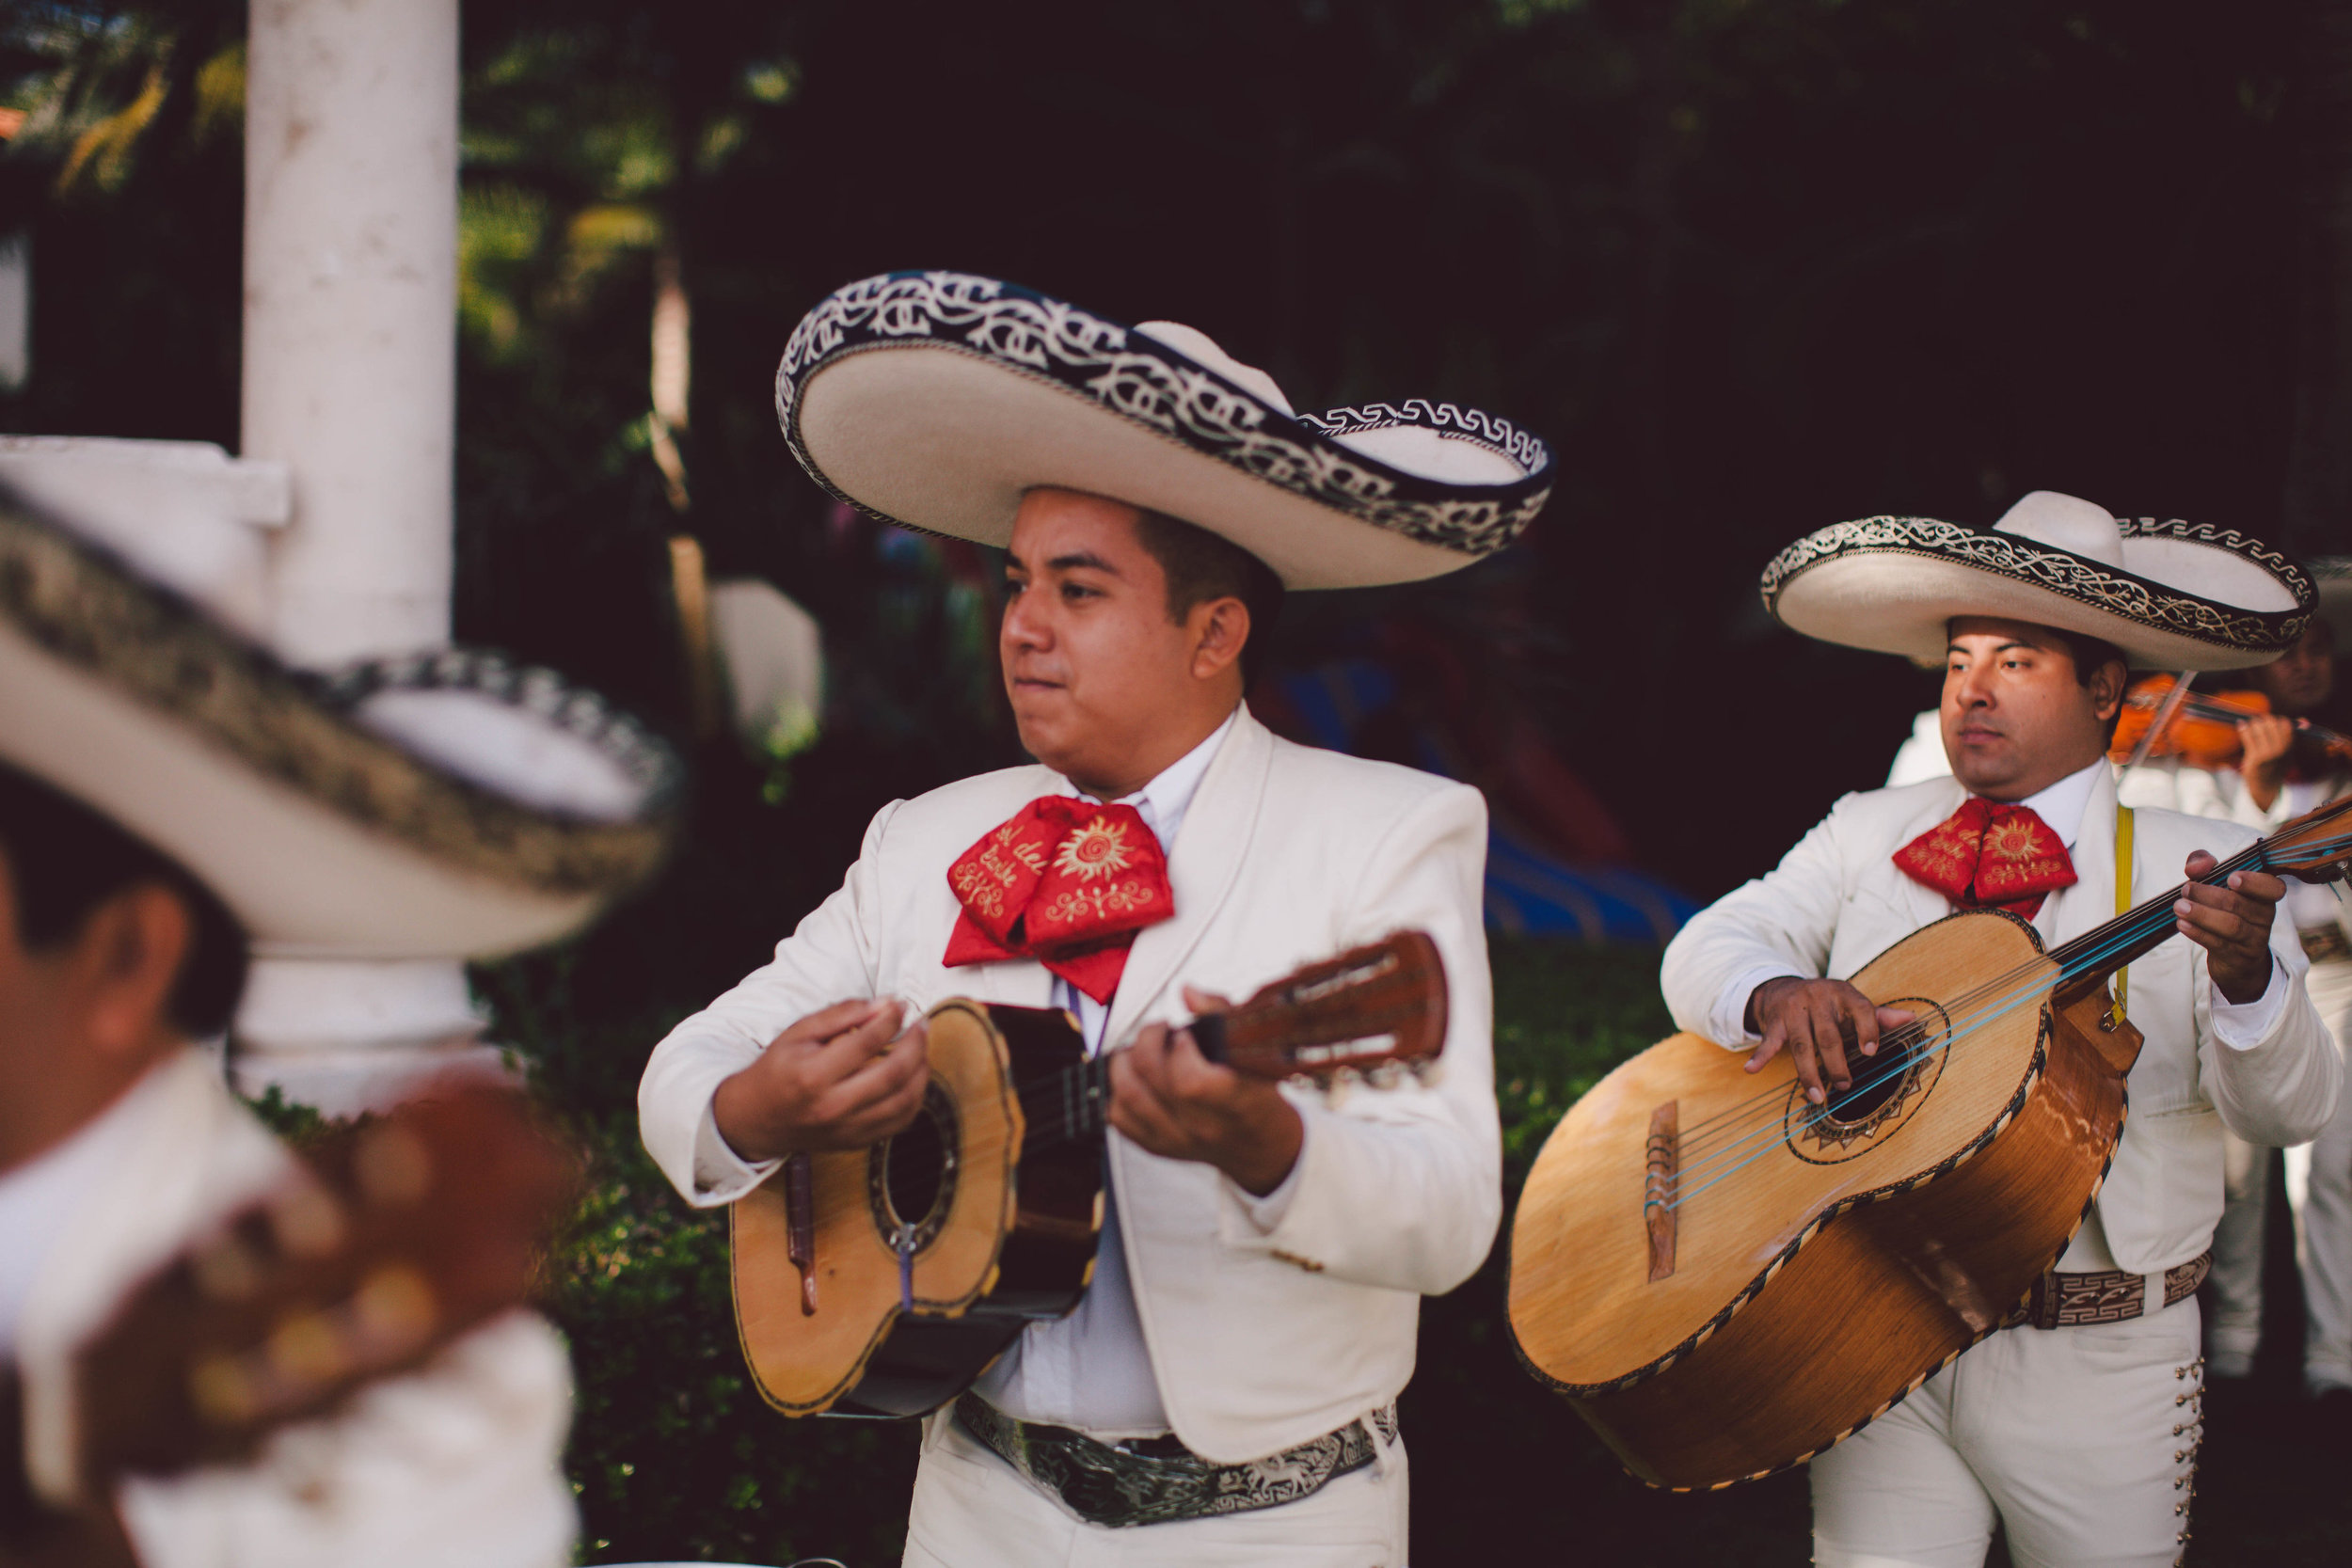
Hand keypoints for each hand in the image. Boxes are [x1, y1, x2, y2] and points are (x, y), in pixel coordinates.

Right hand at [711, 999, 928, 1162]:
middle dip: (916, 1044)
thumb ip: (840, 1015)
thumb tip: (883, 1004)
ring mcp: (848, 1128)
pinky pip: (901, 1121)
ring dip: (922, 1070)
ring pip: (904, 1101)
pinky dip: (915, 1097)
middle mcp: (833, 1106)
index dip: (891, 1018)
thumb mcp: (798, 1033)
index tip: (900, 1004)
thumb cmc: (778, 1070)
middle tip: (921, 1024)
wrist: (757, 1119)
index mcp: (813, 1075)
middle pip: (893, 1074)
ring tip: (921, 1048)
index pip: (866, 1043)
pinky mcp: (857, 1141)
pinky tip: (913, 1077)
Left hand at [1109, 986, 1303, 1195]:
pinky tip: (1137, 1079)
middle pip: (1152, 1082)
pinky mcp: (1159, 1147)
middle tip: (1160, 1032)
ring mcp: (1178, 1140)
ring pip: (1128, 1098)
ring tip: (1141, 1052)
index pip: (1190, 1083)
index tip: (1186, 1036)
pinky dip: (1117, 1092)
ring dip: (1126, 1064)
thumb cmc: (1259, 1094)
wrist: (1261, 1146)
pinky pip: (1119, 1118)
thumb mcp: (1257, 1050)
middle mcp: (1204, 1126)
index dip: (1180, 1050)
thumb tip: (1187, 993)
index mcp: (1235, 1102)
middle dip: (1148, 1043)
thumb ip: (1223, 1014)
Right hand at [1743, 977, 1915, 1105]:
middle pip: (1828, 1035)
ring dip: (1808, 1073)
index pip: (1860, 1008)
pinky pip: (1769, 1041)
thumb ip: (1879, 1016)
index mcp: (1842, 993)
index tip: (1871, 1052)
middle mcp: (1817, 998)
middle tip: (1844, 1085)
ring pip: (1801, 1045)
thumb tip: (1911, 1018)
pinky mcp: (1774, 1022)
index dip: (1867, 1029)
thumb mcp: (1852, 1004)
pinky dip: (1760, 1056)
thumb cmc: (1828, 1004)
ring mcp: (1793, 1010)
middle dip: (1836, 1063)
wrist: (1784, 988)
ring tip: (1817, 1097)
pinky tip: (1752, 1069)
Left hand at [2177, 849, 2280, 1004]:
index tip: (2231, 877)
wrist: (2236, 960)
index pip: (2273, 888)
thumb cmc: (2225, 912)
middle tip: (2186, 889)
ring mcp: (2254, 940)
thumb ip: (2205, 866)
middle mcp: (2264, 917)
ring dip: (2202, 914)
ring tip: (2179, 906)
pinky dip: (2198, 933)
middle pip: (2240, 904)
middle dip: (2209, 895)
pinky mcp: (2239, 958)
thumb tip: (2197, 866)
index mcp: (2264, 897)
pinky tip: (2182, 924)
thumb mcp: (2216, 885)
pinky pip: (2219, 944)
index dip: (2254, 883)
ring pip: (2232, 925)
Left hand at [2237, 715, 2295, 810]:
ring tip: (2249, 723)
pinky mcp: (2255, 759)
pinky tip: (2241, 725)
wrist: (2266, 785)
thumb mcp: (2289, 751)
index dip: (2277, 719)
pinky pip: (2247, 737)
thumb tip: (2303, 720)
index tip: (2271, 719)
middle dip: (2264, 719)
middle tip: (2258, 719)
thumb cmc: (2278, 764)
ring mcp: (2267, 755)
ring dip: (2252, 723)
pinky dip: (2243, 729)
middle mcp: (2280, 750)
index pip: (2285, 724)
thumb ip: (2295, 736)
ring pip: (2258, 729)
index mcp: (2290, 746)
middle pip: (2271, 724)